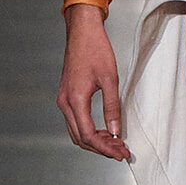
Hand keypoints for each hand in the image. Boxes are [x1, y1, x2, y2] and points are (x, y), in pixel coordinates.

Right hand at [58, 4, 130, 159]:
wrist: (82, 31)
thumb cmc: (95, 49)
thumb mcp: (110, 78)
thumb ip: (112, 107)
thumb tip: (116, 130)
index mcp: (74, 100)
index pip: (88, 135)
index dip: (105, 148)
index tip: (121, 153)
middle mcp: (65, 103)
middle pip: (81, 138)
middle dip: (101, 148)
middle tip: (122, 151)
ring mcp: (64, 100)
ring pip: (77, 132)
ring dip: (96, 140)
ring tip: (116, 143)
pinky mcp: (67, 96)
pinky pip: (76, 121)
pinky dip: (90, 130)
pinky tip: (105, 130)